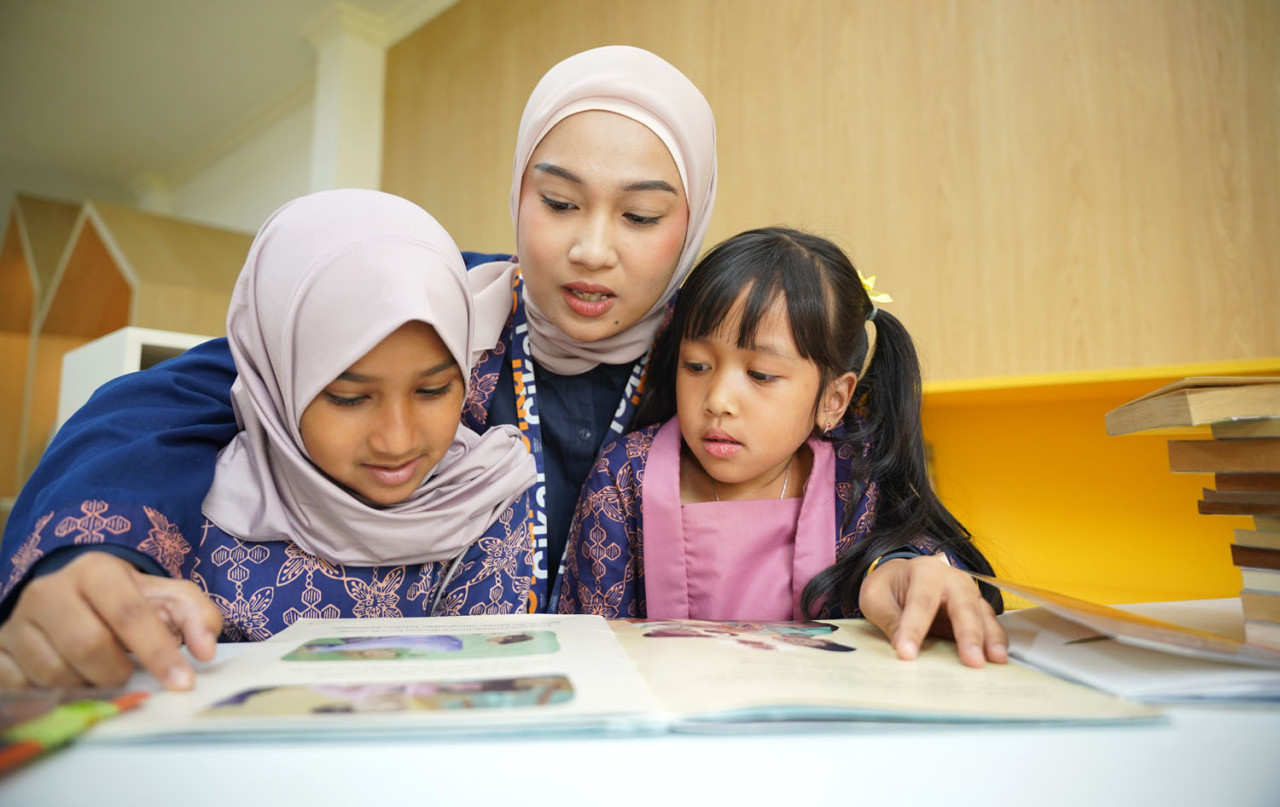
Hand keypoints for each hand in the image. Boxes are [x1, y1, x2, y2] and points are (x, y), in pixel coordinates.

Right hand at [0, 552, 222, 689]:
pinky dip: (53, 693)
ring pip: (54, 672)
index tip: (182, 682)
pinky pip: (24, 685)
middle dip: (117, 671)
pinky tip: (69, 677)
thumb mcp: (165, 597)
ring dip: (86, 684)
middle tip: (127, 674)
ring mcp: (17, 620)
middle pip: (88, 646)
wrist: (68, 593)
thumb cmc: (123, 598)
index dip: (158, 651)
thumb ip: (196, 615)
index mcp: (96, 570)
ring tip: (98, 670)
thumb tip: (206, 651)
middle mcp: (49, 590)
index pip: (129, 613)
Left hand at [858, 552, 1007, 667]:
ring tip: (996, 661)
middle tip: (972, 661)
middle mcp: (952, 579)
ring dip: (991, 638)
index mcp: (924, 571)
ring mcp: (968, 593)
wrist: (901, 577)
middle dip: (968, 634)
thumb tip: (902, 646)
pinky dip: (995, 642)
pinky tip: (998, 660)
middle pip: (963, 605)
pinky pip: (990, 625)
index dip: (914, 628)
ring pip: (983, 614)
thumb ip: (889, 619)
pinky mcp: (977, 610)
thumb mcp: (876, 598)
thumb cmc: (889, 587)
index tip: (907, 653)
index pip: (921, 601)